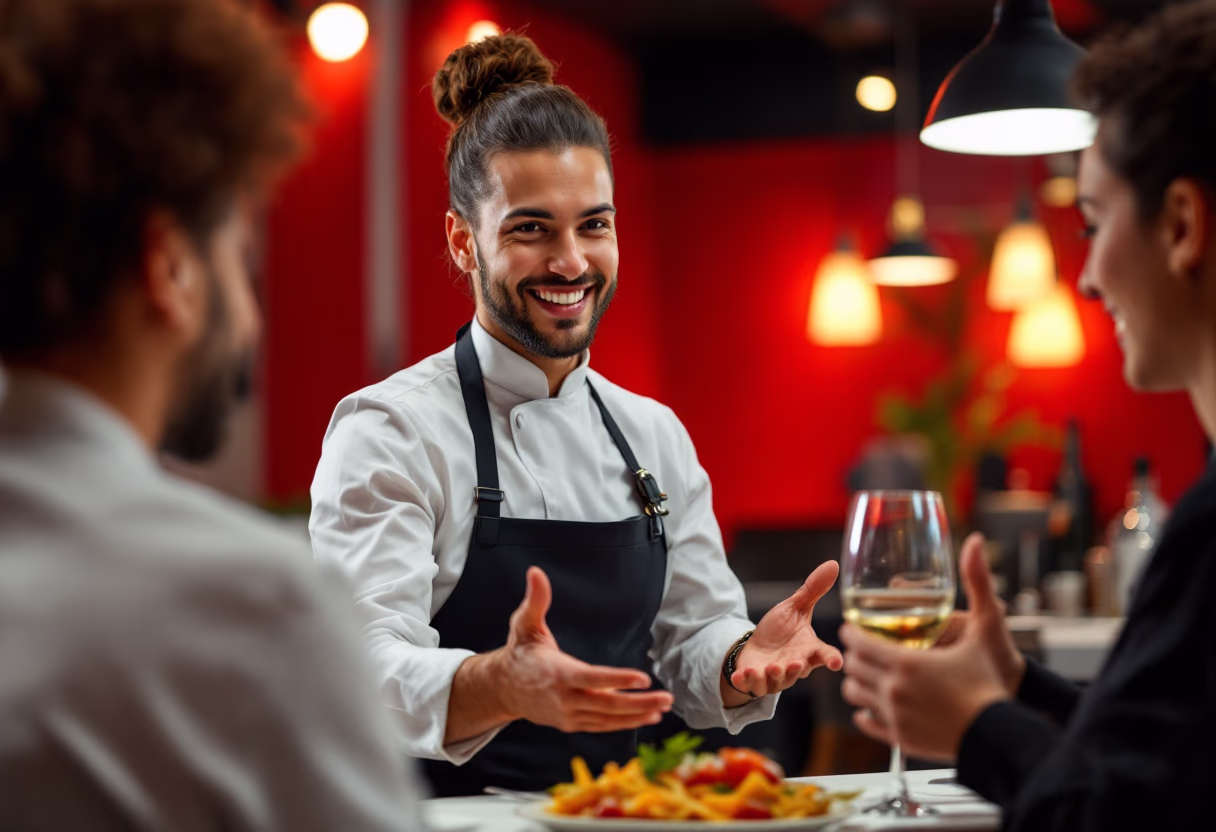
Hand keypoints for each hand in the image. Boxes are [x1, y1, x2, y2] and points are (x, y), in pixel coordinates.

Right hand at [496, 567, 673, 732]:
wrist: (502, 688)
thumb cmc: (519, 652)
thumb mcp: (524, 624)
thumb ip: (535, 600)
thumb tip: (536, 572)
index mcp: (556, 672)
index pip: (591, 678)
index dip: (617, 679)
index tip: (643, 678)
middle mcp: (563, 698)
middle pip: (606, 704)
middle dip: (638, 702)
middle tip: (667, 698)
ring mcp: (567, 714)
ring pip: (607, 719)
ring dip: (637, 715)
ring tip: (663, 708)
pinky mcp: (571, 723)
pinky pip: (601, 726)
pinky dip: (624, 724)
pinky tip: (645, 716)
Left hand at [726, 560, 843, 701]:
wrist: (756, 648)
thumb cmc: (780, 629)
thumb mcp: (794, 608)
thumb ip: (813, 590)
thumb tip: (833, 564)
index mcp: (808, 648)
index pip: (825, 655)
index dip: (831, 659)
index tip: (836, 662)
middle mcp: (795, 665)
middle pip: (800, 671)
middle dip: (797, 669)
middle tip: (796, 663)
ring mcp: (776, 677)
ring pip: (777, 681)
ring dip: (773, 676)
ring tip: (770, 667)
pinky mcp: (756, 681)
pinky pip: (752, 685)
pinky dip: (746, 681)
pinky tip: (741, 675)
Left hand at [839, 534, 1012, 760]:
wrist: (1000, 733)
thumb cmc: (991, 680)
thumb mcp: (985, 627)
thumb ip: (977, 582)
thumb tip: (974, 541)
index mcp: (905, 662)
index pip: (858, 643)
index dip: (852, 633)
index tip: (854, 629)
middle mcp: (893, 689)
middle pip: (854, 666)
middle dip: (854, 655)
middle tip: (860, 648)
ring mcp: (895, 716)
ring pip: (856, 694)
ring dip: (857, 681)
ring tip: (866, 673)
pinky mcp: (901, 739)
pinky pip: (869, 724)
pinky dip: (866, 712)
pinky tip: (872, 706)